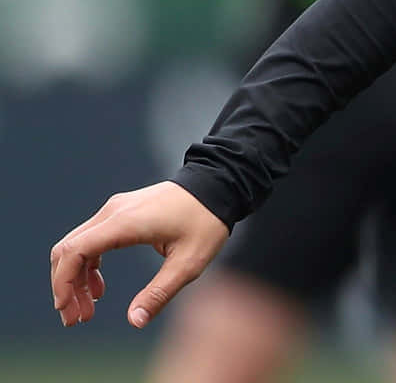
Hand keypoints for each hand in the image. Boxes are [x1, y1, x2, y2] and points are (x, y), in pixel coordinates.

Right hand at [50, 182, 229, 328]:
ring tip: (88, 310)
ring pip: (77, 246)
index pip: (74, 251)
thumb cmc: (207, 221)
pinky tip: (99, 289)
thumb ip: (160, 292)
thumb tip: (135, 322)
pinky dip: (88, 266)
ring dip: (76, 279)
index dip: (64, 283)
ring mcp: (116, 210)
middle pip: (68, 250)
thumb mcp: (189, 262)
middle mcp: (113, 212)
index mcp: (124, 222)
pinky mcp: (122, 212)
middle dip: (66, 287)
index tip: (68, 311)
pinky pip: (91, 240)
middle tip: (76, 318)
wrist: (220, 185)